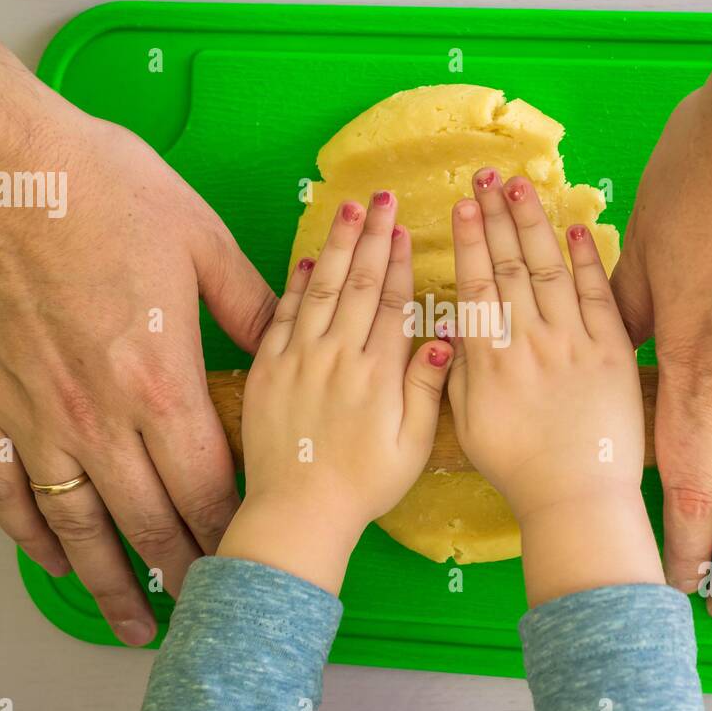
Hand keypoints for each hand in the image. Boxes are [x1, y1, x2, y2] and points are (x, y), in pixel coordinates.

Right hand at [0, 104, 275, 644]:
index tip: (250, 555)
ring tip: (132, 622)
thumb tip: (290, 337)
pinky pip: (6, 494)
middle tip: (205, 605)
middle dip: (185, 570)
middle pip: (150, 522)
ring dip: (110, 583)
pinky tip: (54, 560)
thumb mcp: (202, 240)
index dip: (232, 530)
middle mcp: (99, 420)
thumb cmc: (98, 190)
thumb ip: (252, 305)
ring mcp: (37, 420)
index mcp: (161, 385)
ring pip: (79, 529)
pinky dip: (31, 537)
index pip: (209, 487)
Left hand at [217, 192, 453, 593]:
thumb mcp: (412, 445)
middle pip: (361, 283)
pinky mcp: (267, 370)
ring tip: (349, 209)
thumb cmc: (364, 485)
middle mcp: (339, 356)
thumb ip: (428, 387)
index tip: (406, 227)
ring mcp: (299, 359)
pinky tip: (309, 258)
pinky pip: (283, 315)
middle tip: (382, 198)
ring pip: (323, 289)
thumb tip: (444, 336)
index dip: (401, 260)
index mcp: (378, 372)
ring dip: (338, 246)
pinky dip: (297, 284)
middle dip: (373, 236)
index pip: (394, 302)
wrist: (298, 512)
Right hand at [447, 170, 662, 606]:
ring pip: (549, 270)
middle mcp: (529, 342)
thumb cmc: (518, 471)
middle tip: (488, 177)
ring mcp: (573, 344)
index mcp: (490, 360)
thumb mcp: (468, 426)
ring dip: (534, 224)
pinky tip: (575, 228)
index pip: (475, 285)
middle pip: (510, 265)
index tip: (462, 205)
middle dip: (497, 217)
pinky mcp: (612, 353)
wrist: (577, 500)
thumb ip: (455, 375)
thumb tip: (449, 332)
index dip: (469, 241)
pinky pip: (597, 296)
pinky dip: (585, 260)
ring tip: (522, 187)